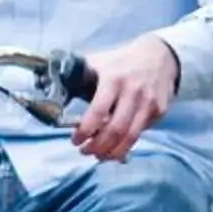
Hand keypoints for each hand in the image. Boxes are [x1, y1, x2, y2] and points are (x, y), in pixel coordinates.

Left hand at [69, 35, 180, 161]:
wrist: (161, 55)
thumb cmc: (121, 62)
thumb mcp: (98, 63)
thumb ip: (77, 78)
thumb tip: (51, 94)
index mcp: (114, 79)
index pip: (98, 111)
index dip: (85, 131)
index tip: (75, 140)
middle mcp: (134, 92)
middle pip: (115, 130)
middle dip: (97, 147)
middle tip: (85, 151)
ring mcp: (149, 103)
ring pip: (130, 137)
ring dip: (112, 152)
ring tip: (99, 155)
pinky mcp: (159, 111)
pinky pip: (141, 133)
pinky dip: (126, 144)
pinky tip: (115, 146)